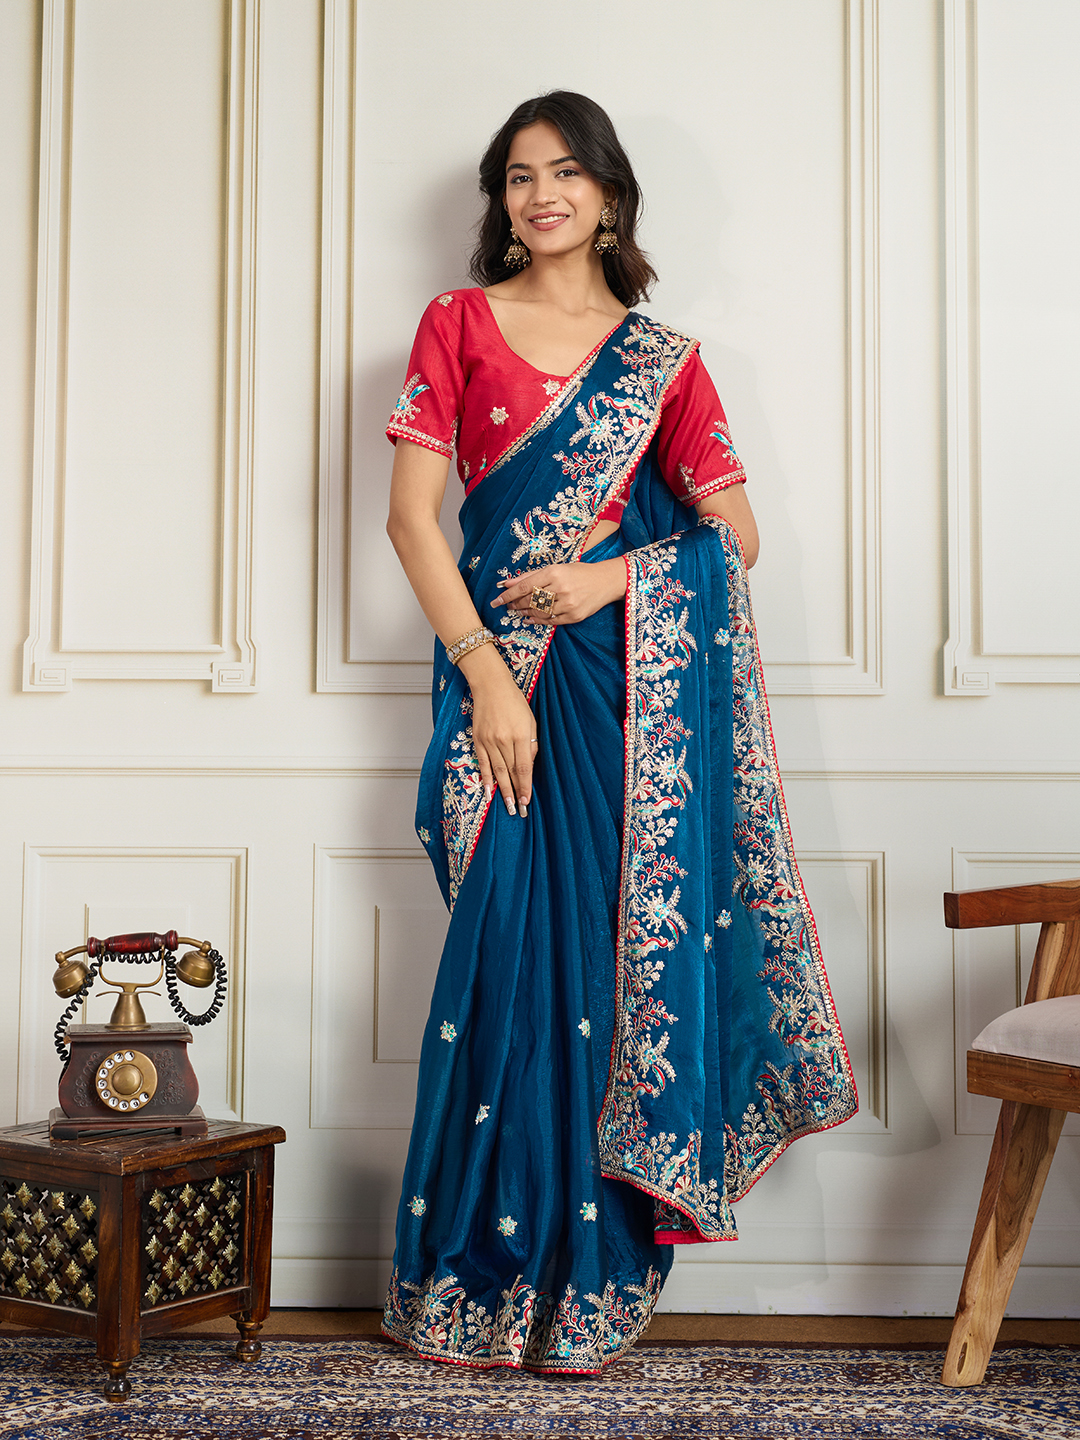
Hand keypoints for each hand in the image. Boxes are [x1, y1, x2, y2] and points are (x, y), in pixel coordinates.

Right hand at [459, 645, 536, 817]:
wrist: (491, 686)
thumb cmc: (515, 702)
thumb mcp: (531, 721)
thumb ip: (532, 745)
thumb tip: (529, 766)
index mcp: (521, 735)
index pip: (524, 767)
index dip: (525, 786)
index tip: (527, 802)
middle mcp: (504, 740)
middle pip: (510, 773)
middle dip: (515, 794)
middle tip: (518, 812)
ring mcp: (489, 741)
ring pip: (497, 772)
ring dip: (502, 792)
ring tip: (507, 807)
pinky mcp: (478, 740)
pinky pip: (483, 764)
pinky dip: (486, 779)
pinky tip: (489, 793)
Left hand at [491, 558, 626, 625]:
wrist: (605, 581)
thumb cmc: (579, 572)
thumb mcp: (556, 568)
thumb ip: (530, 576)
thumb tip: (507, 583)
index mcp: (554, 572)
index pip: (524, 586)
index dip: (508, 595)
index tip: (496, 601)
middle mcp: (561, 588)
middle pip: (530, 601)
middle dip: (516, 604)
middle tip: (508, 606)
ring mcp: (569, 604)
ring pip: (539, 613)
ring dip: (525, 613)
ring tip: (519, 612)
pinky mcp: (574, 616)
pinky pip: (551, 621)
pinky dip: (538, 620)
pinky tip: (530, 618)